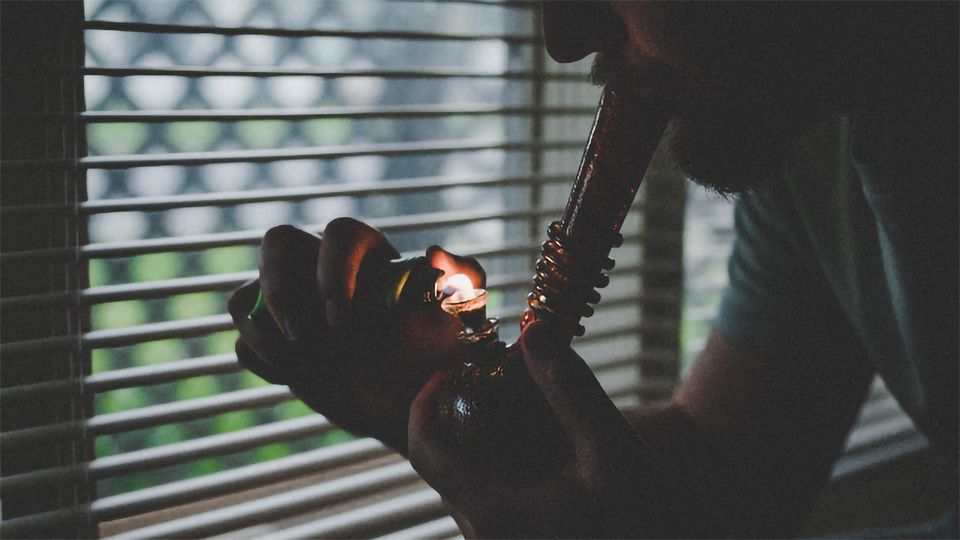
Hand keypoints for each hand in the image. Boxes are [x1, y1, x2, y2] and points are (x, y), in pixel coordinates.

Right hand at [228, 218, 481, 453]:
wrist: (410, 407)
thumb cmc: (436, 358)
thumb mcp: (462, 320)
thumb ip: (462, 279)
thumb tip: (435, 252)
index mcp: (369, 256)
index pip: (340, 233)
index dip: (333, 268)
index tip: (343, 318)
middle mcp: (322, 269)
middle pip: (277, 241)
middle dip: (281, 288)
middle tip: (304, 337)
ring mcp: (292, 304)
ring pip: (248, 293)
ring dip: (263, 330)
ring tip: (301, 365)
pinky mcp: (272, 340)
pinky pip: (243, 340)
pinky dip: (261, 359)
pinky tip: (295, 376)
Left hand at [408, 320, 675, 537]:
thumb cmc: (641, 516)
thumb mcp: (612, 449)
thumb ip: (570, 388)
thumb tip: (533, 331)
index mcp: (492, 511)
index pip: (424, 449)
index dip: (425, 401)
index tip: (452, 369)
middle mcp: (484, 533)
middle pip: (448, 460)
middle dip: (468, 412)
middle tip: (502, 377)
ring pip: (471, 478)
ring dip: (489, 437)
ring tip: (531, 404)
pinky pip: (494, 495)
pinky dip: (507, 461)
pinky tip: (550, 443)